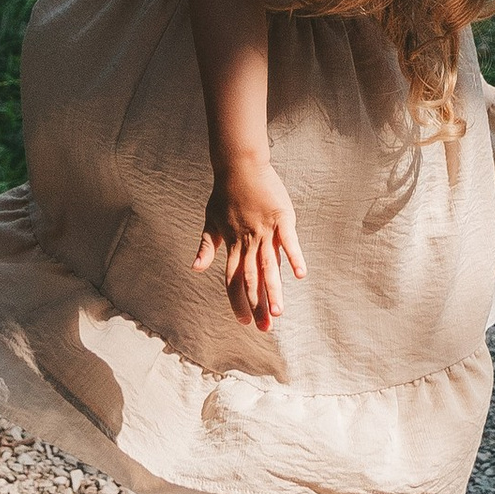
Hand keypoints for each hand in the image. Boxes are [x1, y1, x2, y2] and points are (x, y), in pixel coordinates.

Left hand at [195, 156, 305, 332]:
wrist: (239, 164)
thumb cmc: (224, 192)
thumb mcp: (211, 221)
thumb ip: (206, 246)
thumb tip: (194, 269)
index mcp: (232, 244)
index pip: (233, 280)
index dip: (238, 301)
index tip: (244, 322)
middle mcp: (248, 241)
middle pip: (253, 279)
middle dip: (258, 305)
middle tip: (265, 329)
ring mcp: (265, 230)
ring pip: (270, 266)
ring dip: (274, 290)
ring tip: (279, 312)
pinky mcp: (281, 217)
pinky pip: (288, 241)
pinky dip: (294, 257)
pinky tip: (300, 275)